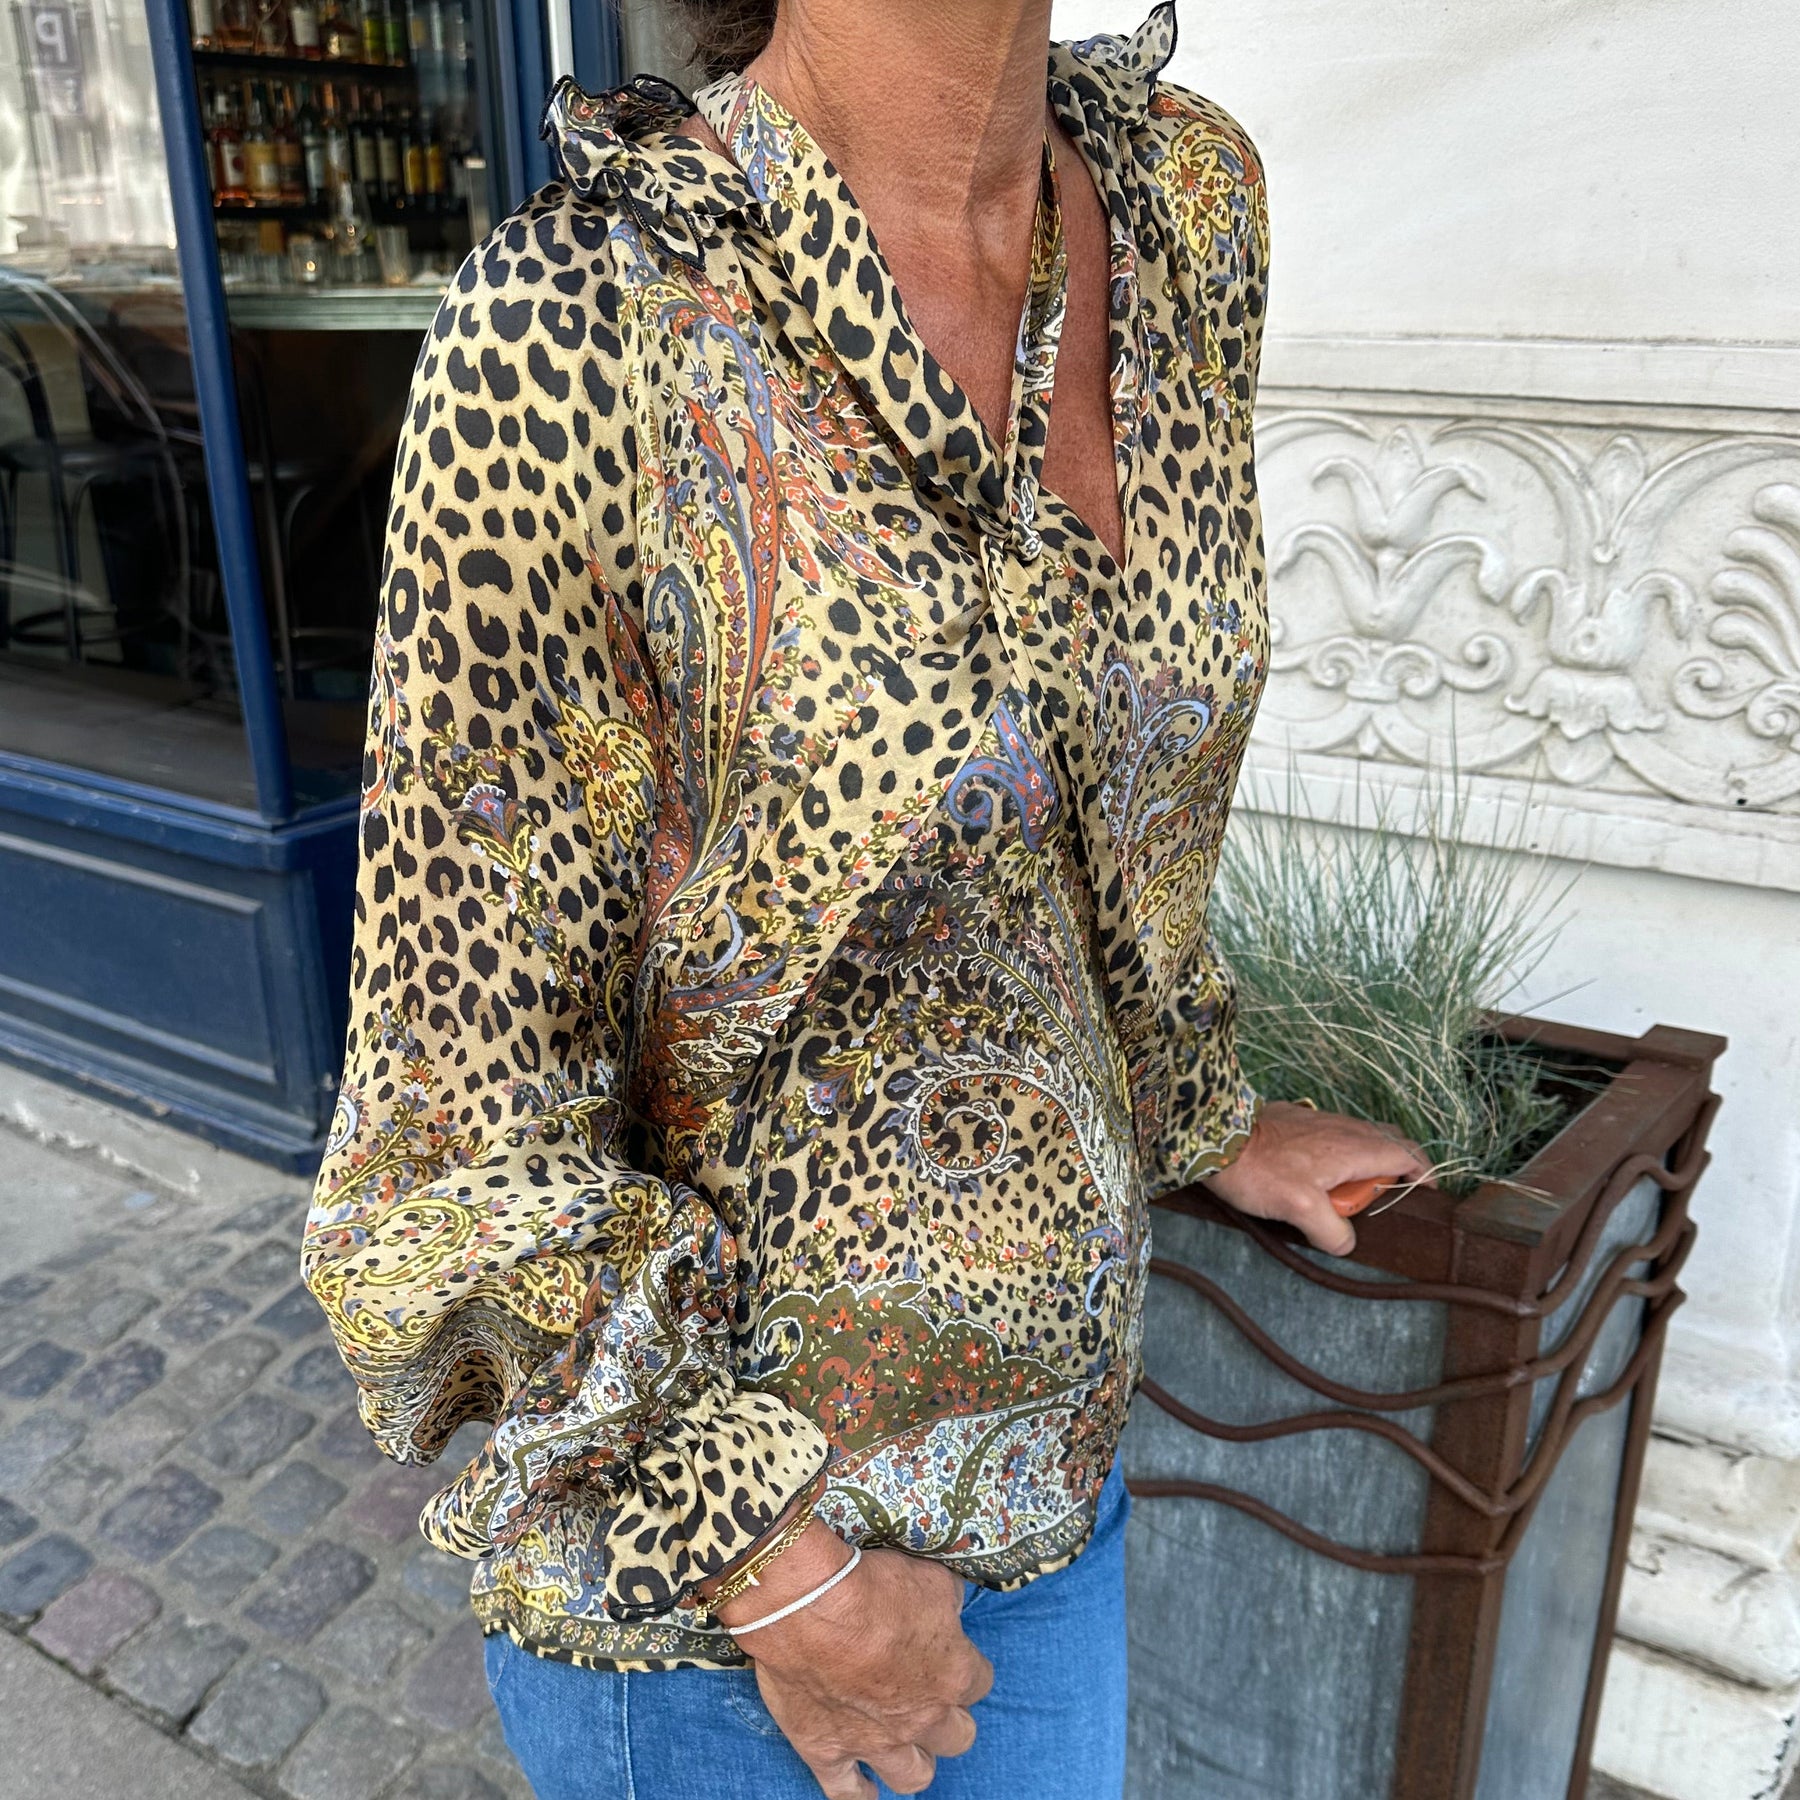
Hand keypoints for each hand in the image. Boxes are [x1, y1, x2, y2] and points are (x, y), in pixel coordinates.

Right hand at [711, 1522, 991, 1798]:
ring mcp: (876, 1743)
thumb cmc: (871, 1583)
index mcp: (952, 1674)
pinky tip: (863, 1784)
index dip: (964, 1665)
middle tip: (927, 1694)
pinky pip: (849, 1795)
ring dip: (914, 1759)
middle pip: (958, 1736)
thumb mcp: (930, 1576)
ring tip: (903, 1741)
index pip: (980, 1681)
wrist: (807, 1604)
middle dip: (948, 1717)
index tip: (948, 1652)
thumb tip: (952, 1607)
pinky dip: (858, 1792)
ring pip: (915, 1776)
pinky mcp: (828, 1752)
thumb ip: (948, 1601)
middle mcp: (922, 1718)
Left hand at [1207, 1101, 1427, 1257]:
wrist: (1214, 1134)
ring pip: (1361, 1139)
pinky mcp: (1301, 1120)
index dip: (1424, 1173)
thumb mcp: (1300, 1209)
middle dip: (1396, 1169)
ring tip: (1346, 1195)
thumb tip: (1346, 1244)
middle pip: (1388, 1143)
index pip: (1406, 1153)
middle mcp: (1345, 1128)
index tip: (1429, 1193)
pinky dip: (1342, 1157)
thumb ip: (1332, 1231)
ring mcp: (1322, 1120)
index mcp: (1354, 1146)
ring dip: (1365, 1165)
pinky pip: (1337, 1137)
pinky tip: (1320, 1178)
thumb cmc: (1259, 1170)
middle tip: (1384, 1199)